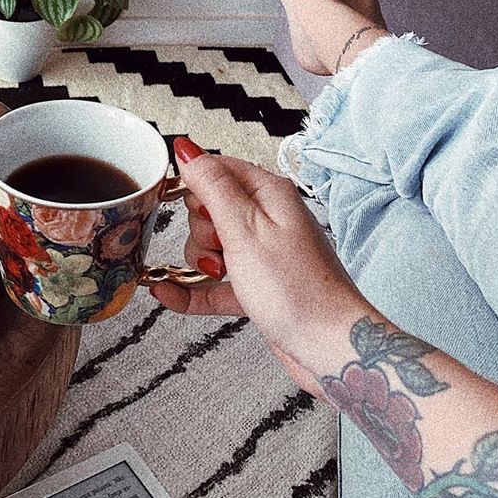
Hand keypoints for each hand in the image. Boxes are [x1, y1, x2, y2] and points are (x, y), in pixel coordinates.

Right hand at [151, 141, 367, 394]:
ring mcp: (263, 254)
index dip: (193, 185)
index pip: (218, 169)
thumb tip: (187, 149)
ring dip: (198, 262)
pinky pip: (214, 283)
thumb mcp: (244, 228)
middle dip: (199, 229)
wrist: (330, 347)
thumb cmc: (297, 289)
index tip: (174, 202)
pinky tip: (167, 292)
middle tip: (217, 245)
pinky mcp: (258, 287)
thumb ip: (212, 186)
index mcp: (269, 194)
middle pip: (209, 209)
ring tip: (216, 274)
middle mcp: (268, 219)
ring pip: (210, 247)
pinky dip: (193, 288)